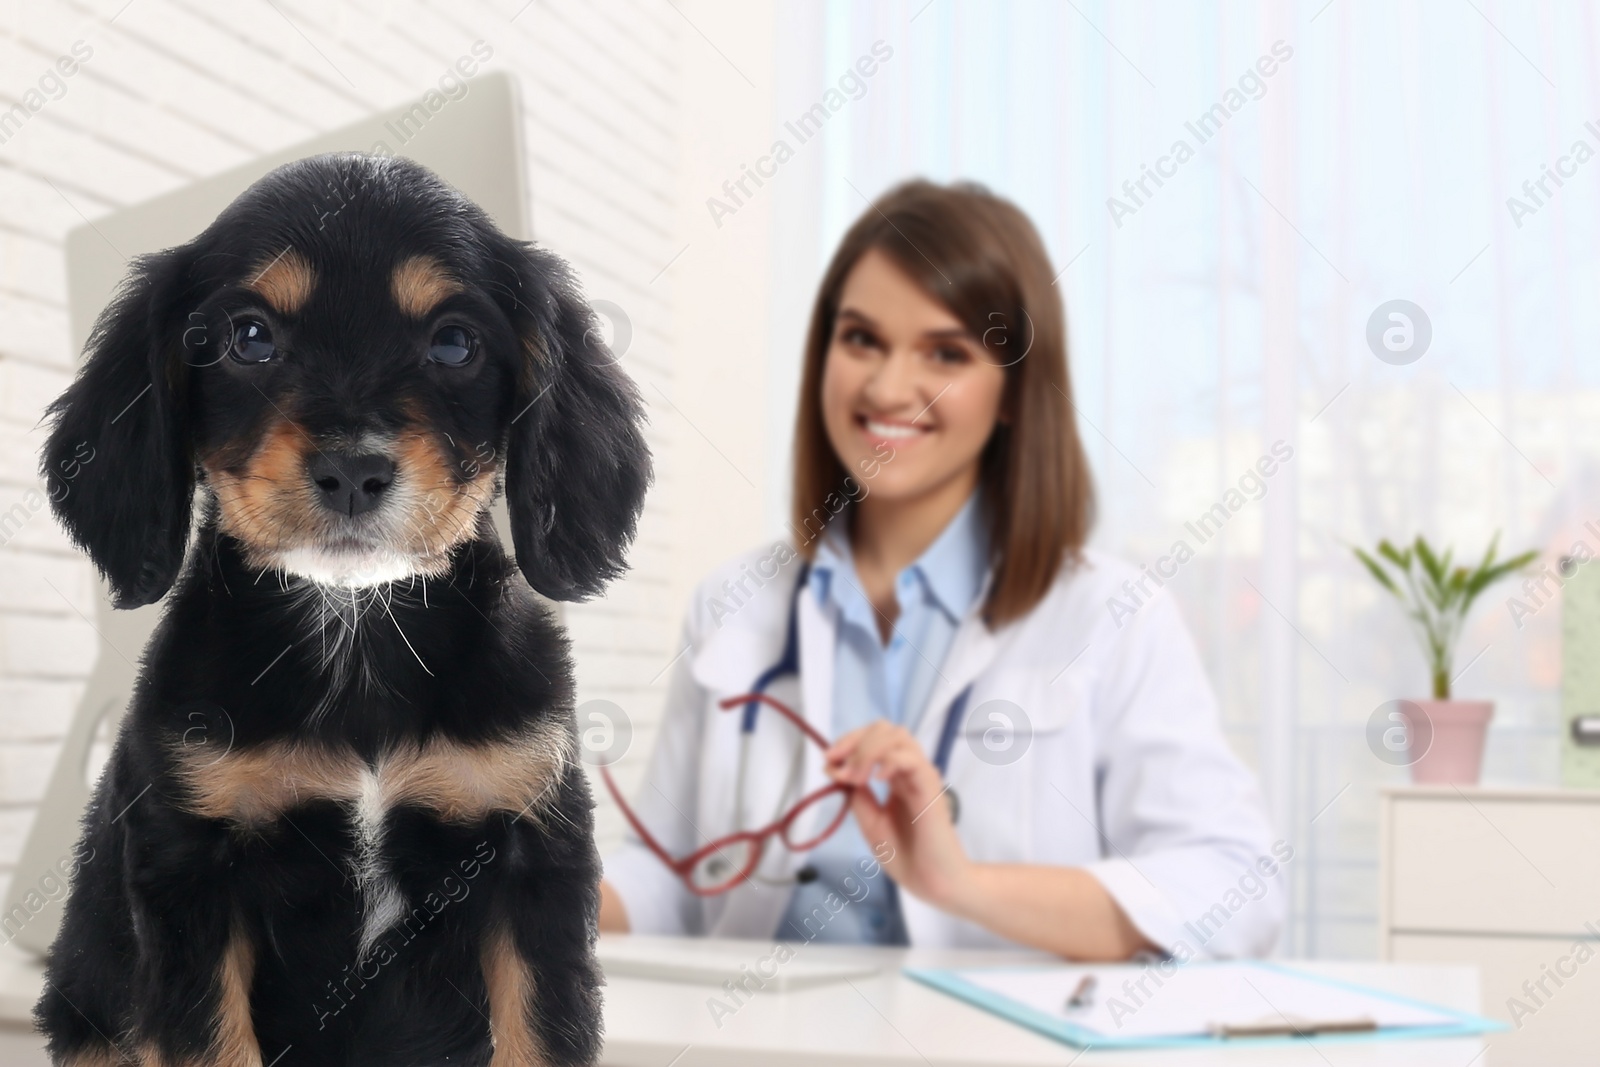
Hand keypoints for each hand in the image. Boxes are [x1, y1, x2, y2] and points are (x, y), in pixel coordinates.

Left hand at [825, 721, 971, 908]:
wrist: (933, 883)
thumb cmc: (907, 856)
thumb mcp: (870, 823)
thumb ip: (856, 796)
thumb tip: (835, 769)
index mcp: (895, 777)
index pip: (874, 738)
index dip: (848, 742)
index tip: (828, 761)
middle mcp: (909, 771)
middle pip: (885, 729)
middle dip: (854, 740)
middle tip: (838, 765)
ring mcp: (921, 777)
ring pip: (898, 736)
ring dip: (868, 749)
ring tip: (856, 777)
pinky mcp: (930, 788)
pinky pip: (912, 759)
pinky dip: (889, 760)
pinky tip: (876, 779)